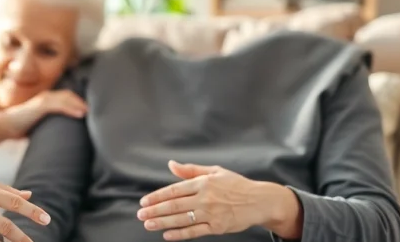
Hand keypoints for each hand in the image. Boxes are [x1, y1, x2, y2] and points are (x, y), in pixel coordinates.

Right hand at [1, 89, 87, 137]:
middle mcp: (45, 97)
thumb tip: (58, 137)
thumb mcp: (37, 125)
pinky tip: (81, 114)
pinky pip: (59, 105)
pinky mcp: (40, 106)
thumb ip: (47, 125)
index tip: (88, 110)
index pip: (65, 97)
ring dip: (80, 104)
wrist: (4, 126)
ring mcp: (43, 100)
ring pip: (66, 98)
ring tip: (90, 112)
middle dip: (81, 101)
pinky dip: (72, 109)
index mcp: (45, 101)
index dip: (77, 101)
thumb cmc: (20, 127)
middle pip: (69, 95)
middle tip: (93, 111)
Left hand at [136, 161, 300, 239]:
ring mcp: (211, 214)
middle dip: (155, 210)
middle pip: (174, 205)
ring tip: (148, 224)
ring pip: (182, 219)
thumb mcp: (214, 171)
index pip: (174, 190)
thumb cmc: (236, 185)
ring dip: (162, 222)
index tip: (144, 201)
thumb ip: (191, 170)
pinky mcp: (217, 227)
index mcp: (203, 183)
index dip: (157, 196)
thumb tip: (171, 164)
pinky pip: (195, 231)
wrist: (259, 201)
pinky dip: (180, 234)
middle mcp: (205, 198)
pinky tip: (167, 235)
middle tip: (140, 214)